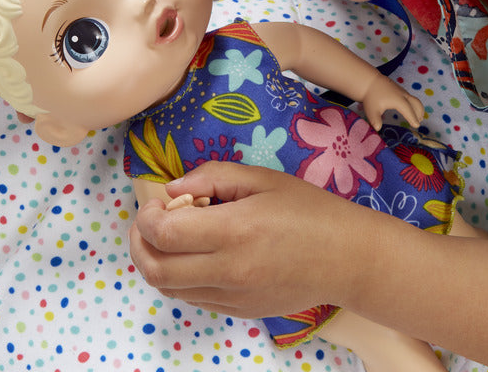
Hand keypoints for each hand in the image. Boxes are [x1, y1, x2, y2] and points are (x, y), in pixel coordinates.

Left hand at [129, 162, 368, 317]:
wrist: (347, 258)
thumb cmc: (308, 210)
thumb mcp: (262, 178)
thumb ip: (212, 176)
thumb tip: (173, 189)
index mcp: (235, 231)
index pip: (164, 233)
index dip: (148, 215)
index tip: (158, 201)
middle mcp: (228, 271)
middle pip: (155, 269)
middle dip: (139, 242)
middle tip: (150, 220)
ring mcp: (233, 297)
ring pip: (169, 289)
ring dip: (156, 261)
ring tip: (171, 235)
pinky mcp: (239, 311)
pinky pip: (193, 298)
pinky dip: (180, 277)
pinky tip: (196, 254)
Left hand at [361, 75, 423, 129]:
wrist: (368, 80)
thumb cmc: (371, 96)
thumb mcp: (371, 110)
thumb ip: (375, 120)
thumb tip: (377, 129)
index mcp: (398, 100)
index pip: (408, 111)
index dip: (413, 119)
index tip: (416, 126)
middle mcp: (402, 95)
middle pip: (416, 103)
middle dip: (419, 112)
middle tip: (419, 121)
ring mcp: (401, 90)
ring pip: (413, 99)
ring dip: (417, 108)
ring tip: (418, 117)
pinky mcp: (398, 88)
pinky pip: (409, 97)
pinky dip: (413, 103)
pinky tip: (408, 108)